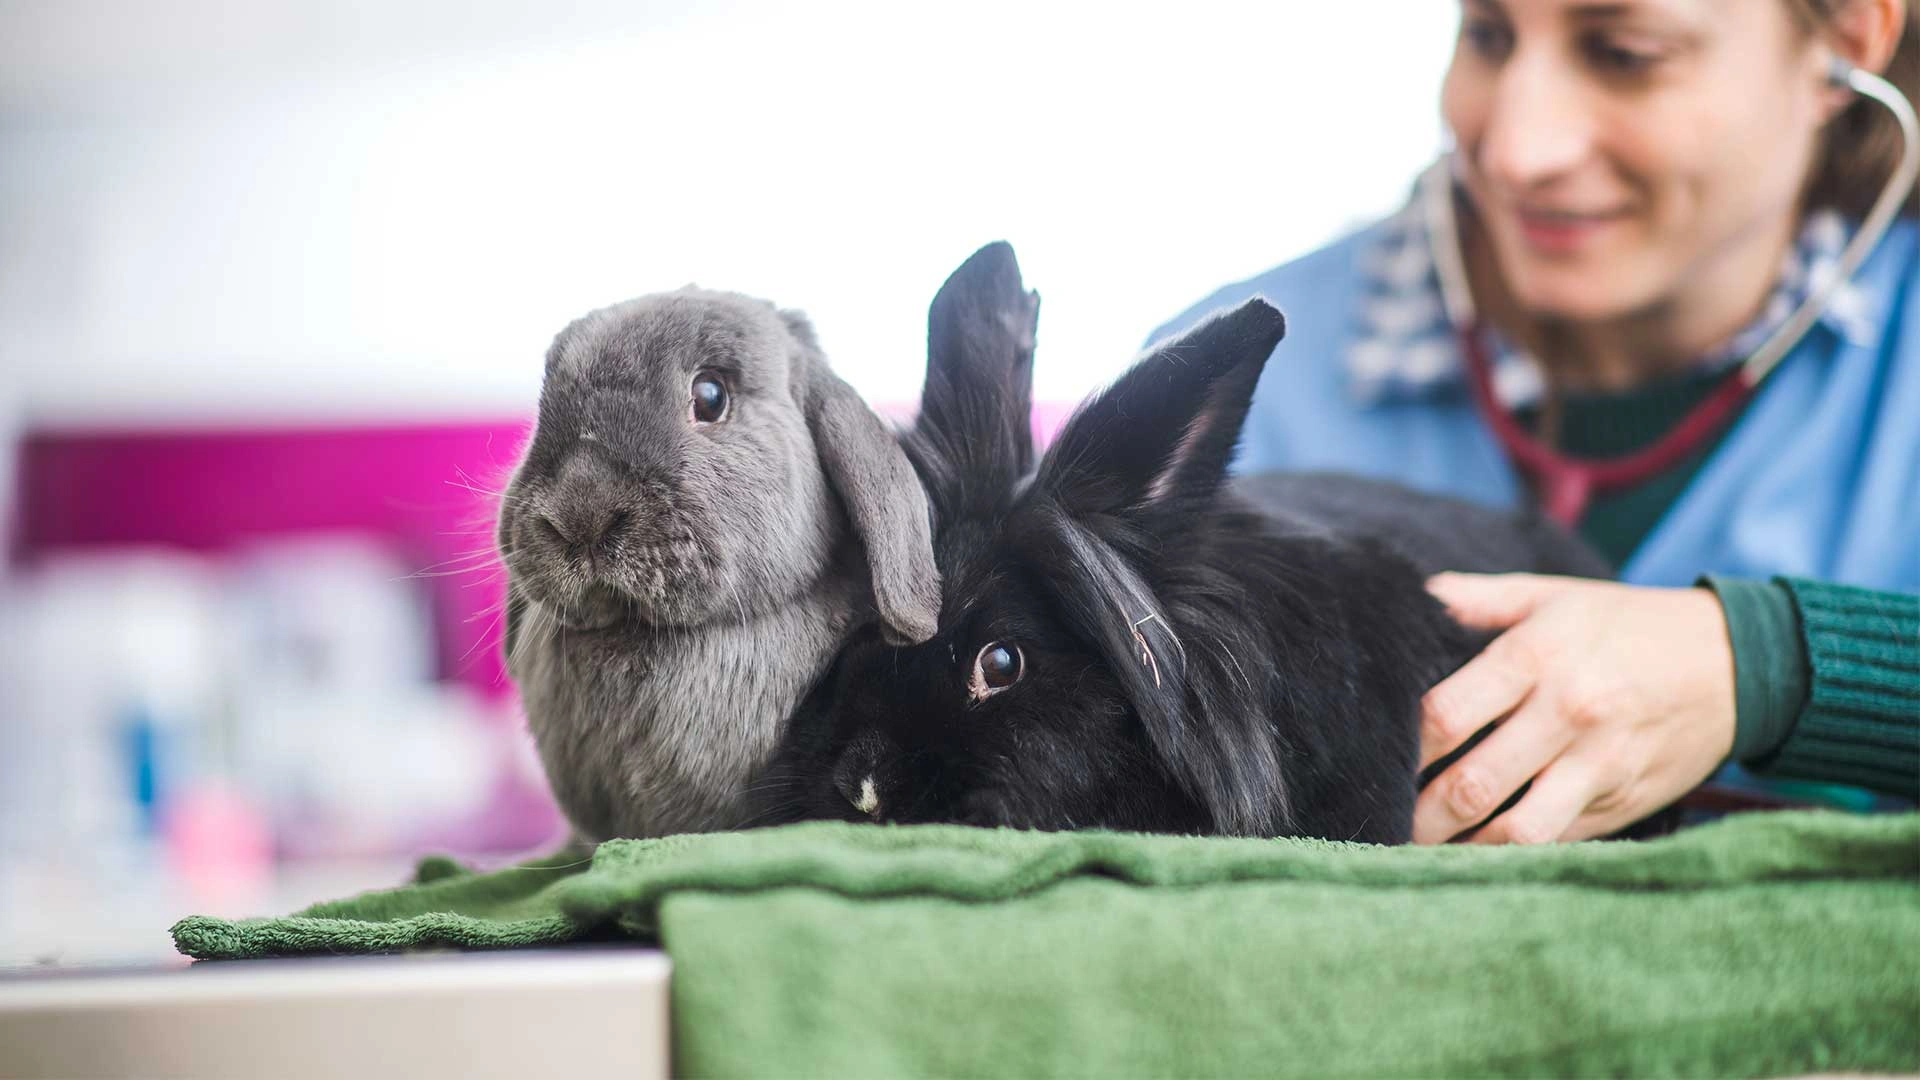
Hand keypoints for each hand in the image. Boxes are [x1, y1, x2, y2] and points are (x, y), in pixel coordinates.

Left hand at [1412, 572, 1736, 844]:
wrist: (1737, 663)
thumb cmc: (1626, 625)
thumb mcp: (1553, 596)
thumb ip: (1477, 597)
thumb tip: (1412, 595)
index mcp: (1538, 655)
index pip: (1447, 714)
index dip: (1403, 745)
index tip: (1374, 756)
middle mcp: (1567, 713)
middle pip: (1472, 784)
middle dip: (1418, 814)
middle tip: (1382, 820)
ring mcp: (1598, 766)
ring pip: (1515, 831)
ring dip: (1460, 849)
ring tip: (1420, 851)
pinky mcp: (1622, 804)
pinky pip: (1556, 842)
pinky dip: (1511, 855)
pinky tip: (1476, 855)